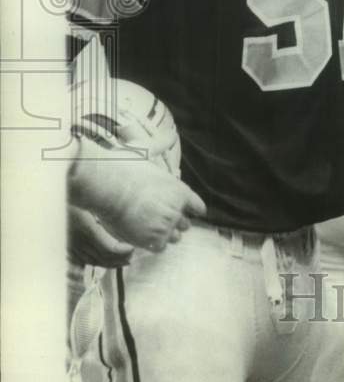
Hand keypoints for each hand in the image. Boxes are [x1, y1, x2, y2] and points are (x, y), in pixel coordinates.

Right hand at [68, 205, 133, 267]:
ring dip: (111, 263)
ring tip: (124, 261)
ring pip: (95, 261)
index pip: (109, 248)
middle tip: (132, 254)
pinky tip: (104, 261)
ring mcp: (73, 247)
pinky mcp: (68, 248)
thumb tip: (119, 214)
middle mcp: (80, 241)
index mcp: (87, 229)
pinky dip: (97, 263)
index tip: (132, 247)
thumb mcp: (88, 203)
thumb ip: (103, 211)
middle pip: (104, 257)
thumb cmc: (71, 199)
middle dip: (120, 258)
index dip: (122, 251)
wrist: (48, 205)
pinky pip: (84, 261)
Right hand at [69, 137, 206, 252]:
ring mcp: (165, 226)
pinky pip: (160, 247)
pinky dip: (153, 243)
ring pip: (174, 238)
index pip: (198, 207)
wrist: (107, 186)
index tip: (186, 211)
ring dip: (165, 234)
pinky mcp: (152, 239)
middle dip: (175, 221)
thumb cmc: (124, 167)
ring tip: (150, 227)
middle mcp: (177, 210)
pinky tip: (142, 235)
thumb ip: (161, 145)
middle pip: (186, 224)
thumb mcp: (147, 151)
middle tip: (159, 217)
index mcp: (180, 191)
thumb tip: (170, 135)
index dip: (192, 209)